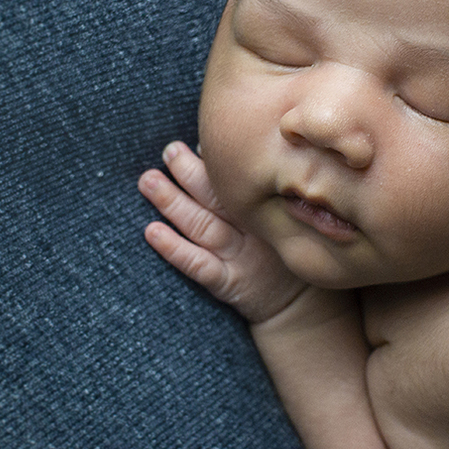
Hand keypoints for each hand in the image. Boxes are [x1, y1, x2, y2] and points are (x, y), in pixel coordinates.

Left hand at [138, 141, 306, 322]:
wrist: (300, 306)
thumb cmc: (280, 249)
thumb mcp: (280, 215)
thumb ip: (252, 189)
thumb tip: (208, 149)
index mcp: (267, 208)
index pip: (238, 180)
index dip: (216, 161)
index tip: (197, 142)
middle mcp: (254, 230)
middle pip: (217, 197)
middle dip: (189, 172)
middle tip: (169, 151)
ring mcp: (241, 257)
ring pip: (203, 225)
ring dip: (173, 202)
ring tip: (149, 181)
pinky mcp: (229, 283)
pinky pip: (199, 265)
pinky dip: (174, 248)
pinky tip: (152, 231)